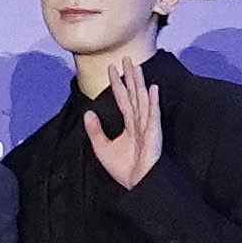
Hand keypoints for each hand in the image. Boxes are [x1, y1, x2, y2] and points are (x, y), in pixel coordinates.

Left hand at [82, 54, 163, 190]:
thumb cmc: (124, 169)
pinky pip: (152, 116)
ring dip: (139, 83)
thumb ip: (95, 130)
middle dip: (130, 77)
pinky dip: (152, 102)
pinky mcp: (154, 135)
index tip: (112, 67)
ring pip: (142, 100)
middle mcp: (139, 122)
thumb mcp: (102, 147)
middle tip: (126, 58)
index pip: (122, 98)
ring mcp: (148, 127)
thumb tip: (87, 112)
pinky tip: (152, 89)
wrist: (137, 185)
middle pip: (134, 94)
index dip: (117, 83)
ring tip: (136, 67)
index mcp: (129, 124)